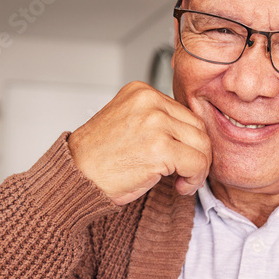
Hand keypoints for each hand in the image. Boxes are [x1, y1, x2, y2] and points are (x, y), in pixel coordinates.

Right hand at [68, 81, 210, 204]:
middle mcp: (149, 101)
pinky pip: (197, 163)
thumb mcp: (128, 123)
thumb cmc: (98, 158)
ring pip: (202, 145)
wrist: (75, 177)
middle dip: (198, 154)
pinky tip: (180, 186)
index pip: (185, 113)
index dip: (189, 140)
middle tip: (186, 173)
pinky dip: (194, 179)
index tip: (182, 158)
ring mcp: (155, 123)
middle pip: (198, 127)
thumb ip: (156, 120)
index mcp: (141, 92)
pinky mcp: (160, 148)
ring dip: (198, 168)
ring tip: (183, 180)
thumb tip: (190, 133)